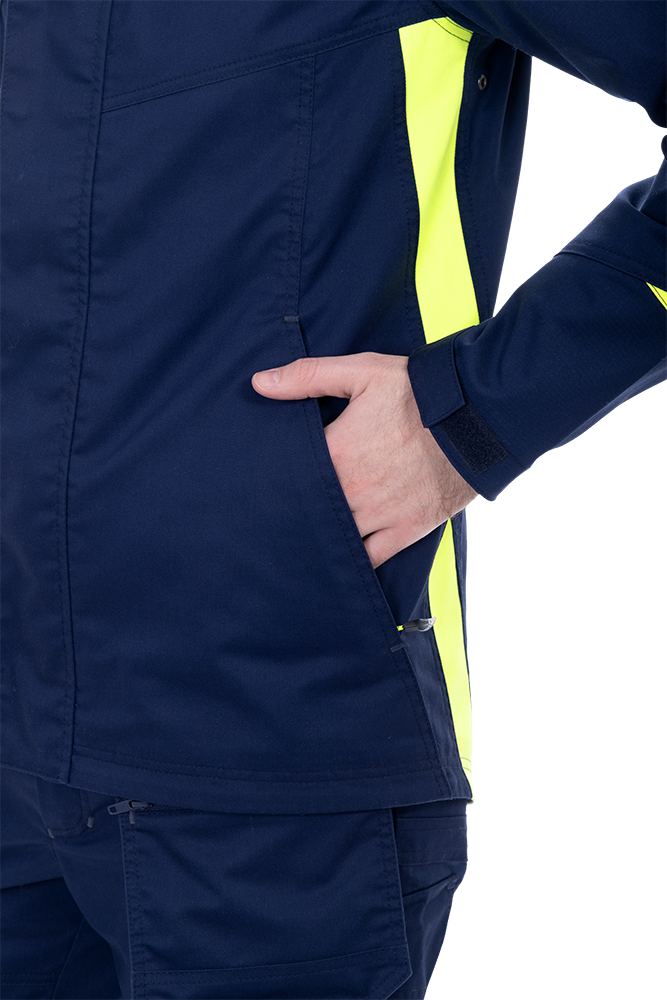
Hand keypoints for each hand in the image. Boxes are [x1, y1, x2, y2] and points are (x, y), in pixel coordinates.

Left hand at [252, 352, 477, 567]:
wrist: (478, 417)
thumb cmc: (420, 393)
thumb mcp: (362, 372)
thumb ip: (308, 376)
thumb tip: (261, 383)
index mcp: (337, 454)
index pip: (289, 474)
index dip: (275, 478)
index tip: (259, 482)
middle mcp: (353, 492)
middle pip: (309, 509)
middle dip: (291, 510)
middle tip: (268, 516)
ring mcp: (379, 515)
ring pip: (336, 535)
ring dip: (319, 535)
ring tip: (297, 539)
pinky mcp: (406, 530)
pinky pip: (372, 558)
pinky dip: (355, 562)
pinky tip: (337, 562)